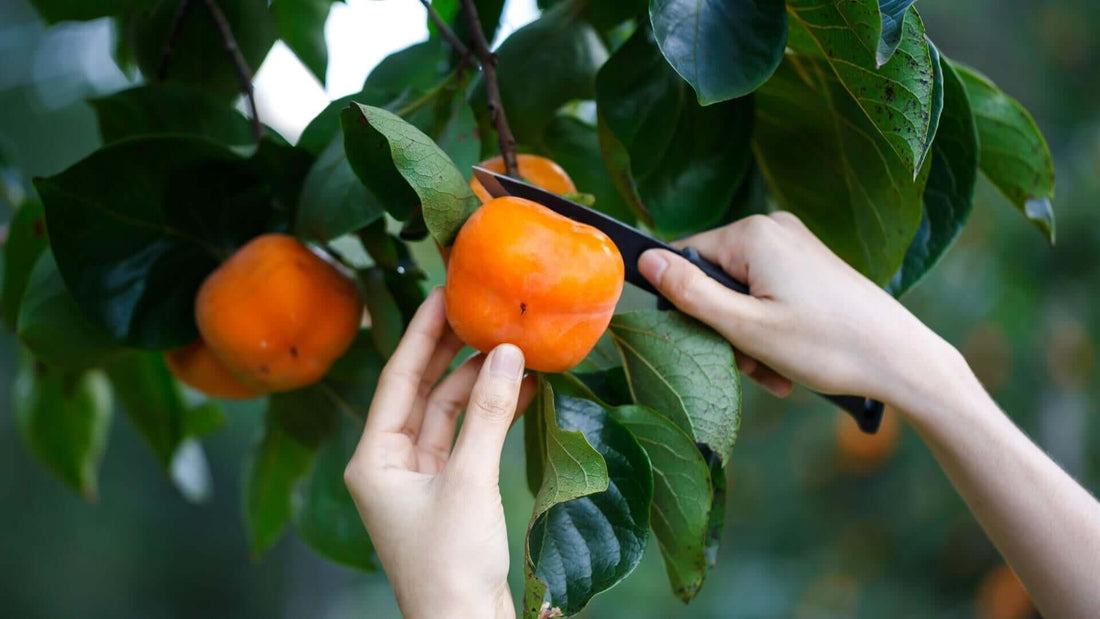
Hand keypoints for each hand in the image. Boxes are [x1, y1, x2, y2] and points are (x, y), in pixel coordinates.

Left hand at [344, 289, 535, 618]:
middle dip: (452, 353)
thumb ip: (488, 415)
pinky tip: (520, 390)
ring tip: (513, 348)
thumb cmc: (450, 566)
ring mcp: (421, 480)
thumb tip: (506, 354)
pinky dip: (492, 415)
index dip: (422, 333)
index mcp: (375, 460)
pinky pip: (469, 439)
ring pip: (450, 414)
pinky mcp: (451, 493)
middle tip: (479, 309)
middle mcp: (392, 464)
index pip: (398, 378)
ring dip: (481, 384)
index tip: (443, 294)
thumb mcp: (470, 481)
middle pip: (423, 392)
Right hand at [637, 212, 960, 405]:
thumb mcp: (746, 327)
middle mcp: (774, 229)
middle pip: (715, 279)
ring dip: (748, 337)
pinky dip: (770, 330)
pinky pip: (769, 294)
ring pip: (742, 293)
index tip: (712, 343)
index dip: (687, 305)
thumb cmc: (827, 345)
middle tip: (750, 366)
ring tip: (774, 373)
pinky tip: (787, 364)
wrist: (902, 360)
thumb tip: (644, 261)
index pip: (685, 258)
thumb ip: (690, 293)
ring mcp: (795, 246)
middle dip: (724, 328)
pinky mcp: (811, 265)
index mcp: (753, 234)